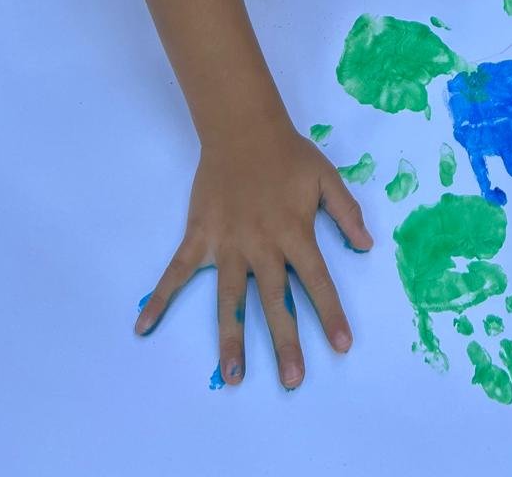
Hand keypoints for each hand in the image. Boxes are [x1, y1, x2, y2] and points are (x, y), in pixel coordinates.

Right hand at [134, 116, 372, 388]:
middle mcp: (262, 246)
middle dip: (286, 341)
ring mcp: (228, 245)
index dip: (331, 313)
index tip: (342, 346)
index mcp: (295, 233)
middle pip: (275, 301)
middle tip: (293, 380)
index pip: (317, 281)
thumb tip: (368, 245)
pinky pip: (176, 273)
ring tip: (233, 376)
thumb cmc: (288, 155)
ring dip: (231, 338)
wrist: (243, 130)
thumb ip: (346, 213)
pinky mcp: (199, 238)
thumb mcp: (326, 178)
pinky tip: (144, 326)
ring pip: (230, 300)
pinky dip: (160, 299)